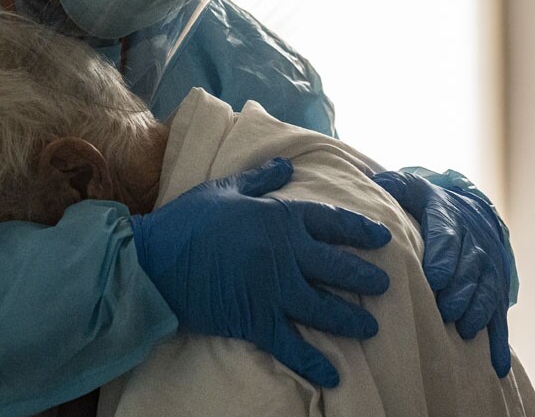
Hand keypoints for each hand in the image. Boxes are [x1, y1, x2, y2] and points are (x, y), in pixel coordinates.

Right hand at [130, 157, 391, 387]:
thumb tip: (288, 166)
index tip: (382, 238)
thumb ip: (260, 179)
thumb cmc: (187, 219)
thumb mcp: (224, 189)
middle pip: (338, 267)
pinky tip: (333, 374)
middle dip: (365, 277)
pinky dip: (314, 362)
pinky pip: (293, 346)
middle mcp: (285, 255)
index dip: (360, 230)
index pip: (331, 222)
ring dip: (351, 319)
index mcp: (279, 218)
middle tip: (384, 285)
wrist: (155, 260)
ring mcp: (274, 291)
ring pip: (325, 309)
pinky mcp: (257, 320)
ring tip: (369, 326)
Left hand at [373, 171, 511, 376]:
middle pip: (469, 269)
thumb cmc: (427, 204)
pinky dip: (499, 341)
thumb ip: (396, 186)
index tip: (434, 278)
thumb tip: (377, 182)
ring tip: (463, 329)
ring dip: (477, 311)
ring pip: (487, 291)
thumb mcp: (412, 188)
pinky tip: (495, 364)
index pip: (447, 238)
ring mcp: (487, 269)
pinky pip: (499, 316)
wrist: (467, 212)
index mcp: (449, 220)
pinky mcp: (494, 290)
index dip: (443, 258)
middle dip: (459, 290)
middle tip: (445, 309)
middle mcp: (473, 245)